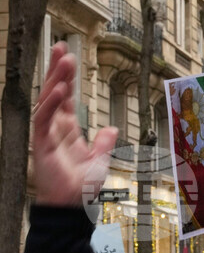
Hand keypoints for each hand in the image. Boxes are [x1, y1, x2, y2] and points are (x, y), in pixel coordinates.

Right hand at [33, 43, 117, 206]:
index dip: (67, 78)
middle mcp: (55, 128)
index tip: (68, 57)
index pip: (66, 97)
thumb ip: (104, 143)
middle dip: (58, 70)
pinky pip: (43, 119)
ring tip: (63, 60)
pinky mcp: (42, 143)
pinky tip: (58, 89)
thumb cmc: (81, 186)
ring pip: (48, 100)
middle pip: (55, 92)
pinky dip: (50, 104)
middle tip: (62, 47)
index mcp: (68, 129)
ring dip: (55, 80)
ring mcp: (47, 134)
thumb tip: (112, 128)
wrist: (72, 205)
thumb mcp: (100, 160)